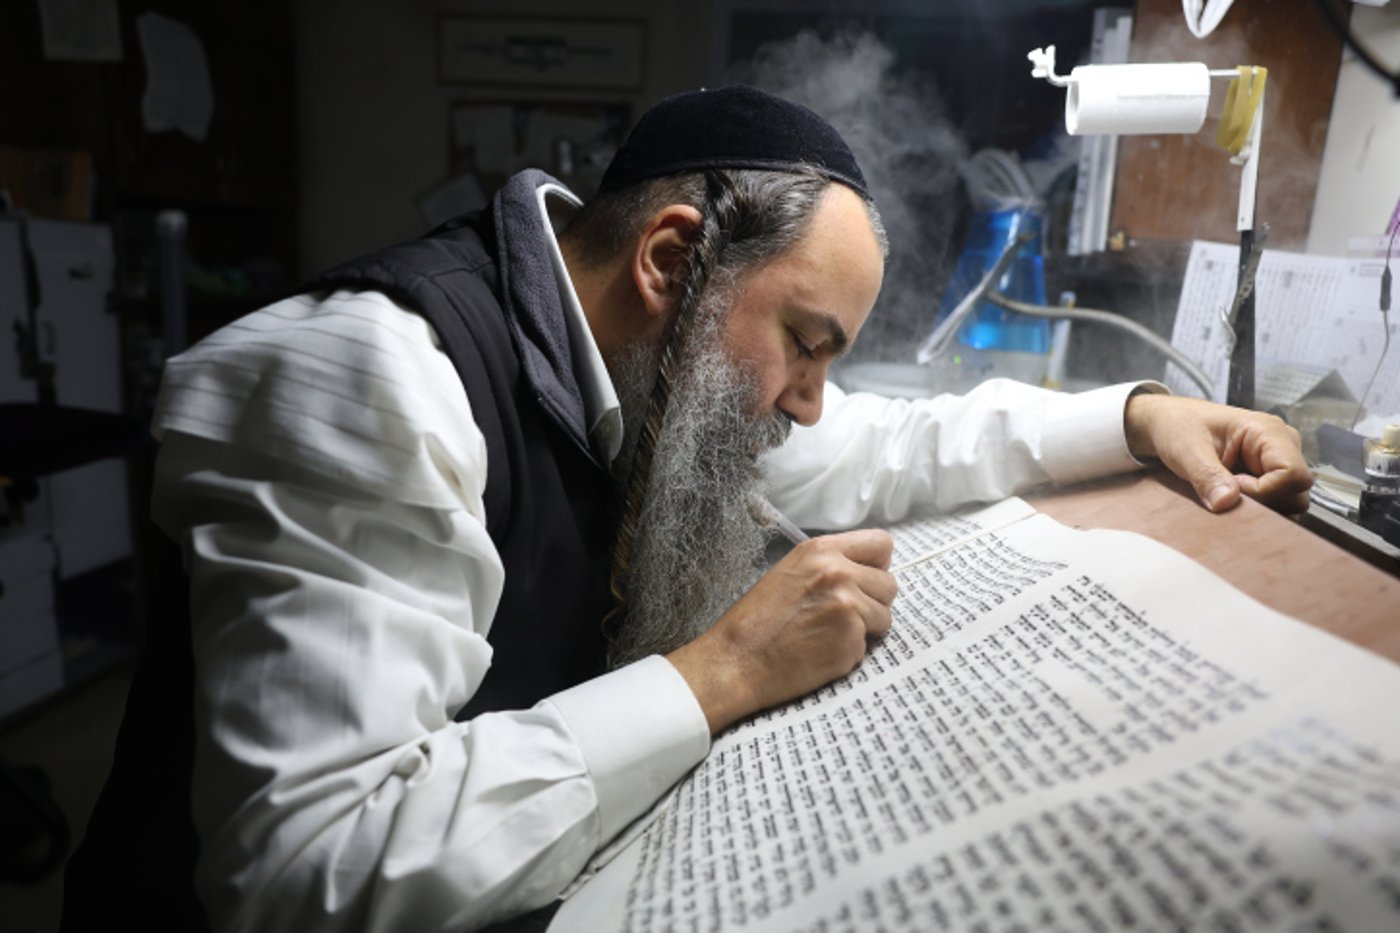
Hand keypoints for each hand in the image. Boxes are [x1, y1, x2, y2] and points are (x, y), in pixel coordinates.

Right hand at [666, 529, 896, 732]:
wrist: (737, 660)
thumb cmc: (757, 621)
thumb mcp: (790, 572)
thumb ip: (829, 566)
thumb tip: (865, 573)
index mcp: (821, 551)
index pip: (881, 544)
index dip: (878, 566)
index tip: (868, 580)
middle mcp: (838, 573)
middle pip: (889, 584)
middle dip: (873, 602)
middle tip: (844, 616)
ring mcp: (848, 606)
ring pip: (884, 617)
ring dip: (866, 629)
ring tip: (829, 633)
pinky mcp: (851, 639)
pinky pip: (869, 645)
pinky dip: (851, 652)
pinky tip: (822, 651)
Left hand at [1124, 392, 1311, 513]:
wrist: (1168, 423)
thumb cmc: (1178, 426)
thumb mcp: (1186, 450)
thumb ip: (1206, 476)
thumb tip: (1226, 502)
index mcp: (1267, 431)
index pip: (1292, 474)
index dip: (1264, 491)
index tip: (1231, 486)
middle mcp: (1282, 444)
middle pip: (1296, 491)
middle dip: (1264, 502)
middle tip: (1226, 490)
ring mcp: (1278, 460)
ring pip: (1291, 500)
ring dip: (1261, 506)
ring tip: (1227, 490)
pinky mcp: (1269, 473)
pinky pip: (1277, 501)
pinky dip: (1257, 506)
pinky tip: (1231, 494)